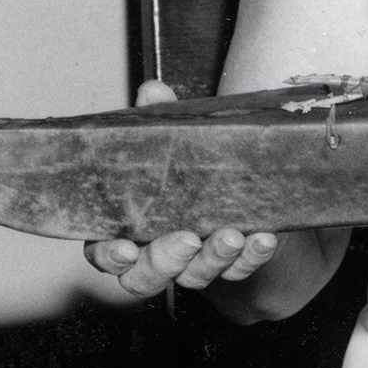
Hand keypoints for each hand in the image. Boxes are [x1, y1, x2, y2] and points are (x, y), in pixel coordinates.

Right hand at [83, 80, 279, 297]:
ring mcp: (195, 265)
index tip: (126, 249)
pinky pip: (241, 269)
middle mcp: (156, 253)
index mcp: (127, 228)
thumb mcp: (174, 144)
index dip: (110, 256)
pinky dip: (252, 256)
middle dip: (165, 261)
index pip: (103, 253)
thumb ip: (158, 122)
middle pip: (144, 277)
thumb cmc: (189, 172)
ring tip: (231, 234)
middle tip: (187, 239)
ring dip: (214, 258)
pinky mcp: (233, 265)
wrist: (238, 197)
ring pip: (195, 276)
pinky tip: (263, 238)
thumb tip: (152, 90)